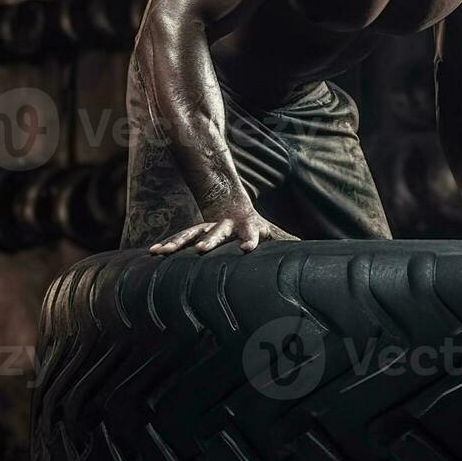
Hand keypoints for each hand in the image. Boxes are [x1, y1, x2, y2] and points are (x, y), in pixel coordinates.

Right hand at [149, 210, 298, 255]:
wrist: (232, 206)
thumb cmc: (255, 226)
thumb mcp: (271, 232)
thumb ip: (286, 241)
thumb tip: (309, 248)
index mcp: (245, 228)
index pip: (249, 234)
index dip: (249, 240)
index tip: (247, 248)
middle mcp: (224, 227)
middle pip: (216, 234)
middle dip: (208, 241)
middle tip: (200, 250)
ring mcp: (206, 227)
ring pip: (191, 234)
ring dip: (178, 244)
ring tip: (162, 253)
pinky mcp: (193, 232)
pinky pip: (178, 239)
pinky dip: (167, 246)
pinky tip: (153, 254)